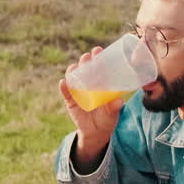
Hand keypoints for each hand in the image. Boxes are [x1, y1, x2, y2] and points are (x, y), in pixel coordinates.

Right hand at [59, 48, 124, 169]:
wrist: (95, 133)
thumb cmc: (107, 120)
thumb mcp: (112, 114)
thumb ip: (114, 108)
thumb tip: (119, 101)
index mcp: (100, 84)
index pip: (98, 67)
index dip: (97, 57)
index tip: (98, 50)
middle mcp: (88, 85)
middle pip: (84, 69)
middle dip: (85, 61)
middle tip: (87, 56)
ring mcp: (78, 92)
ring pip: (74, 78)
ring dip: (73, 71)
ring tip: (75, 67)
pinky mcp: (70, 101)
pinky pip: (66, 93)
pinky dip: (64, 88)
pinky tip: (63, 83)